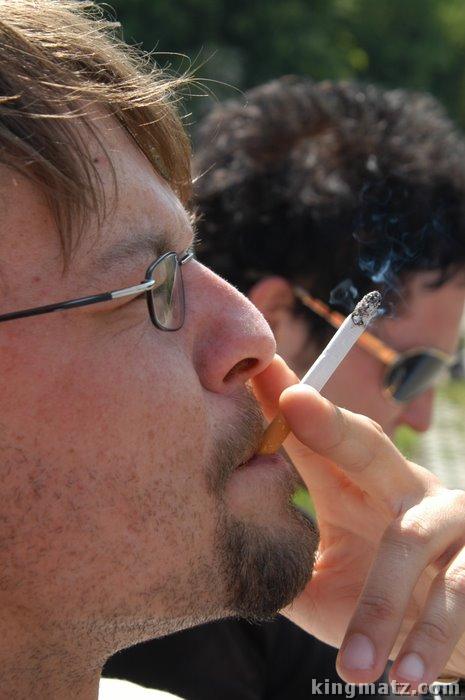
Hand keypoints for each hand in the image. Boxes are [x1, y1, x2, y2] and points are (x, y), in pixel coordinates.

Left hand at [252, 356, 464, 688]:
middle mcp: (404, 490)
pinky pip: (462, 592)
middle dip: (330, 424)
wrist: (453, 641)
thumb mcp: (329, 583)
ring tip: (356, 667)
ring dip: (382, 606)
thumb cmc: (382, 605)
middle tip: (293, 402)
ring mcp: (449, 519)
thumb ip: (285, 565)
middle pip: (368, 446)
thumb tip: (219, 550)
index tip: (257, 372)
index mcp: (360, 489)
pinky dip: (431, 638)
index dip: (290, 408)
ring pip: (411, 540)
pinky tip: (406, 678)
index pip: (319, 444)